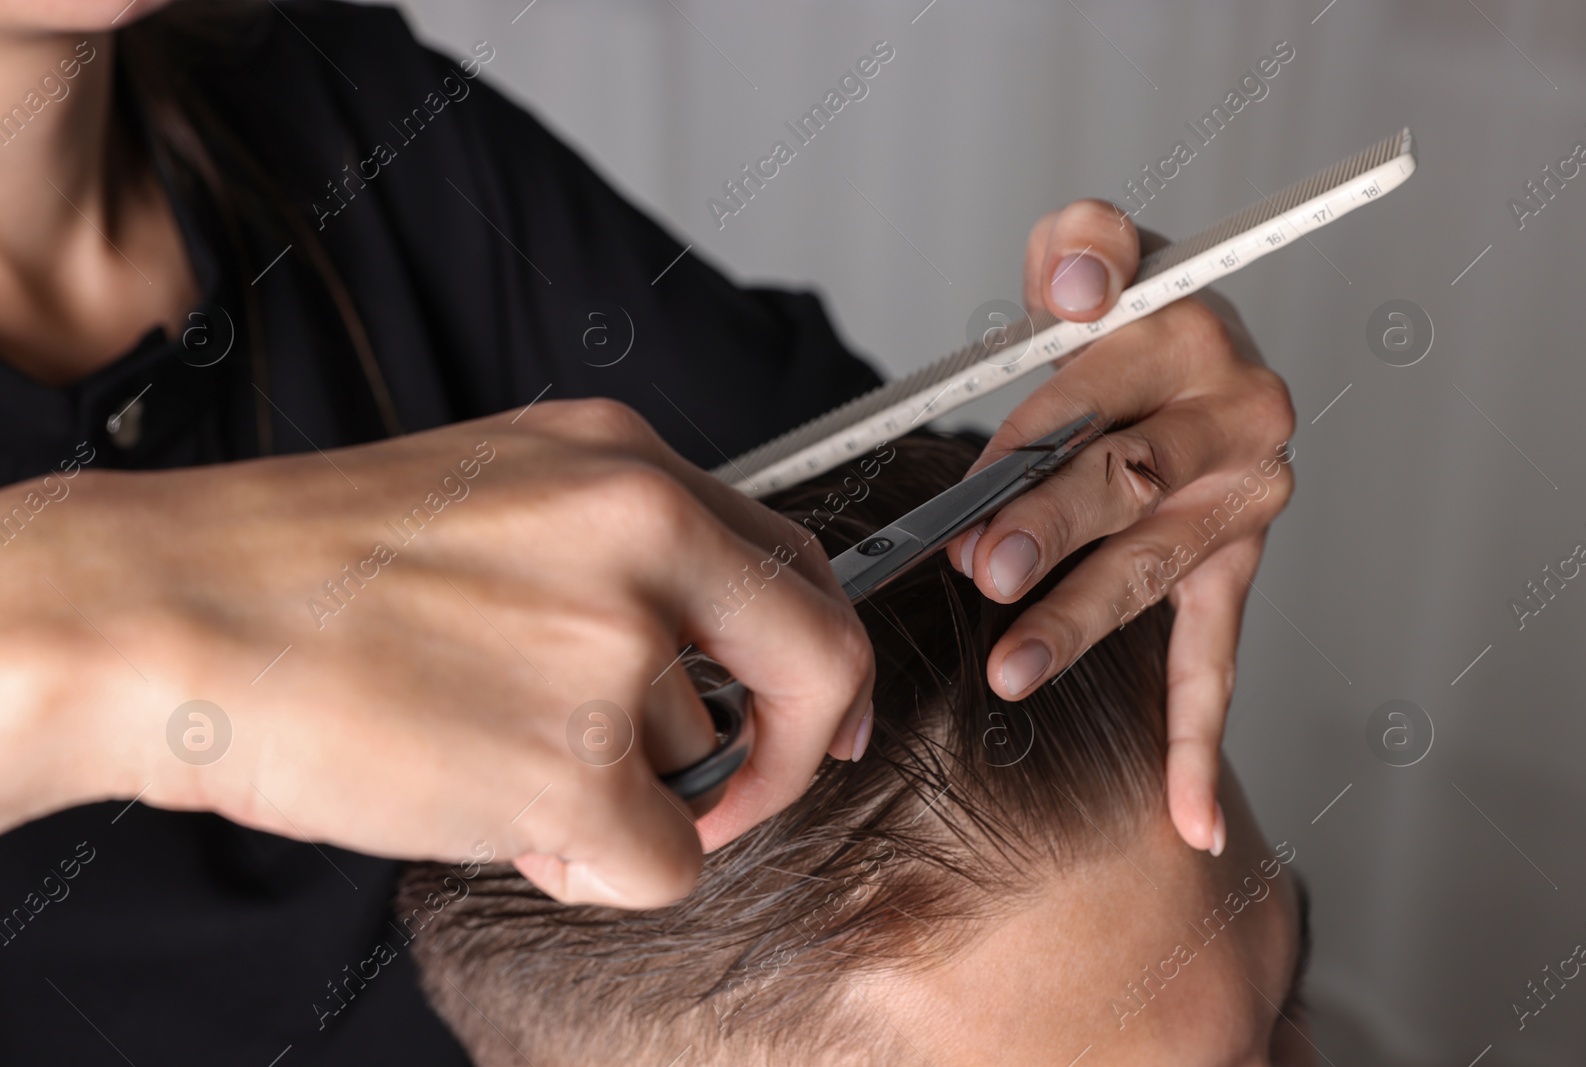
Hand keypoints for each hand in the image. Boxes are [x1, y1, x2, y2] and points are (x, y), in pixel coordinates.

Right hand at [0, 399, 872, 907]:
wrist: (165, 611)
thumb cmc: (301, 567)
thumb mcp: (493, 497)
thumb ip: (613, 555)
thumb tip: (693, 657)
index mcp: (623, 461)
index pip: (791, 560)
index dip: (815, 654)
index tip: (812, 711)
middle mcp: (642, 532)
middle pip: (812, 656)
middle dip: (790, 746)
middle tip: (728, 791)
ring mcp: (614, 643)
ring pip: (706, 770)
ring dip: (623, 798)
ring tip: (495, 767)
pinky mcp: (573, 761)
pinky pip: (664, 863)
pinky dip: (596, 870)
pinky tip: (500, 821)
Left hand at [945, 199, 1294, 854]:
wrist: (1179, 350)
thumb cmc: (1119, 310)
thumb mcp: (1092, 249)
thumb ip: (1084, 245)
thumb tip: (1081, 290)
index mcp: (1195, 340)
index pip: (1098, 398)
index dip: (1030, 442)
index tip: (973, 489)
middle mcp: (1237, 423)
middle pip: (1128, 485)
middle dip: (1049, 531)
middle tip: (986, 570)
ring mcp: (1242, 508)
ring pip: (1153, 574)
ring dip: (1083, 624)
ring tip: (1014, 670)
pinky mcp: (1232, 571)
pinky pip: (1216, 662)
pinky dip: (1197, 743)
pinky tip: (1190, 822)